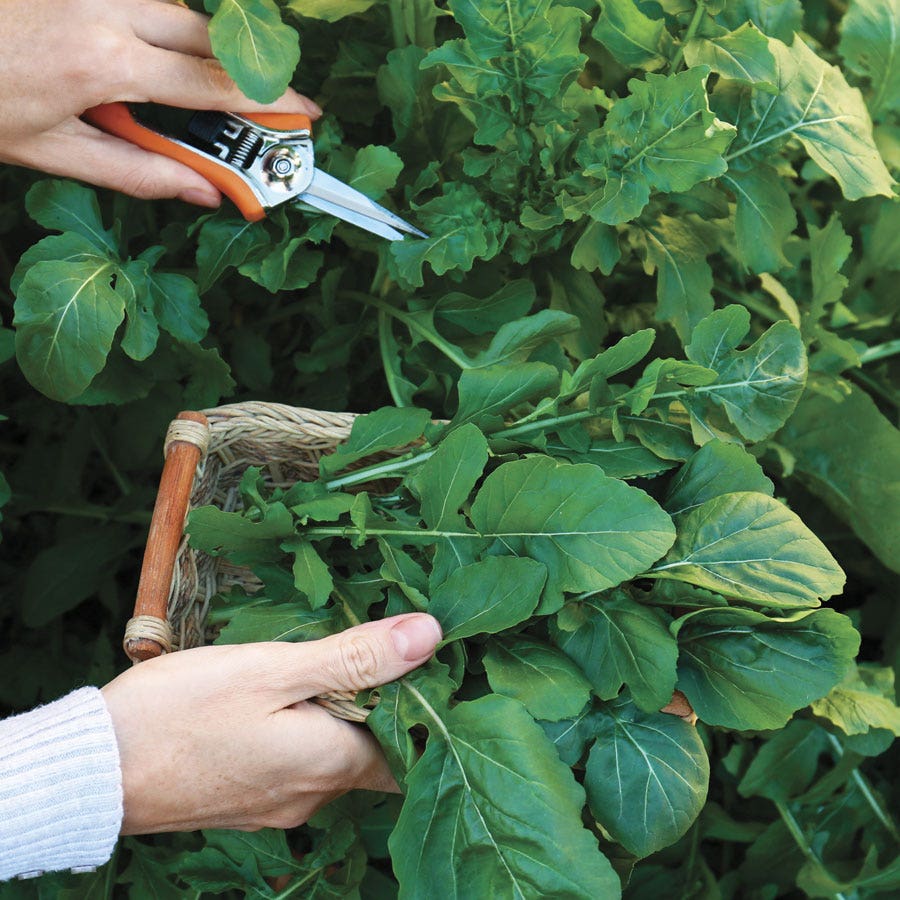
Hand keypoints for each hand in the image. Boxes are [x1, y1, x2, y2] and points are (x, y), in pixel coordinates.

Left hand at [0, 0, 319, 204]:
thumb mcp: (55, 153)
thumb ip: (140, 173)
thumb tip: (204, 192)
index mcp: (105, 62)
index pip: (211, 83)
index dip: (266, 101)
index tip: (306, 113)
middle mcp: (105, 7)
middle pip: (207, 33)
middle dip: (247, 69)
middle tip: (273, 103)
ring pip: (178, 9)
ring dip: (205, 49)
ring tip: (213, 93)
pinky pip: (145, 0)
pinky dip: (167, 31)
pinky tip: (160, 62)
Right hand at [101, 613, 441, 833]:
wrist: (91, 771)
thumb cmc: (180, 713)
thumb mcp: (273, 669)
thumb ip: (354, 657)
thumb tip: (429, 635)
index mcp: (331, 764)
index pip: (410, 745)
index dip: (422, 704)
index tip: (421, 660)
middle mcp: (312, 796)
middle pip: (371, 751)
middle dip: (379, 704)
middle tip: (370, 648)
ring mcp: (276, 805)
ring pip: (331, 757)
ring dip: (337, 716)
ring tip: (326, 663)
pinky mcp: (245, 803)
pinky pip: (294, 767)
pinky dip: (302, 733)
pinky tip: (282, 699)